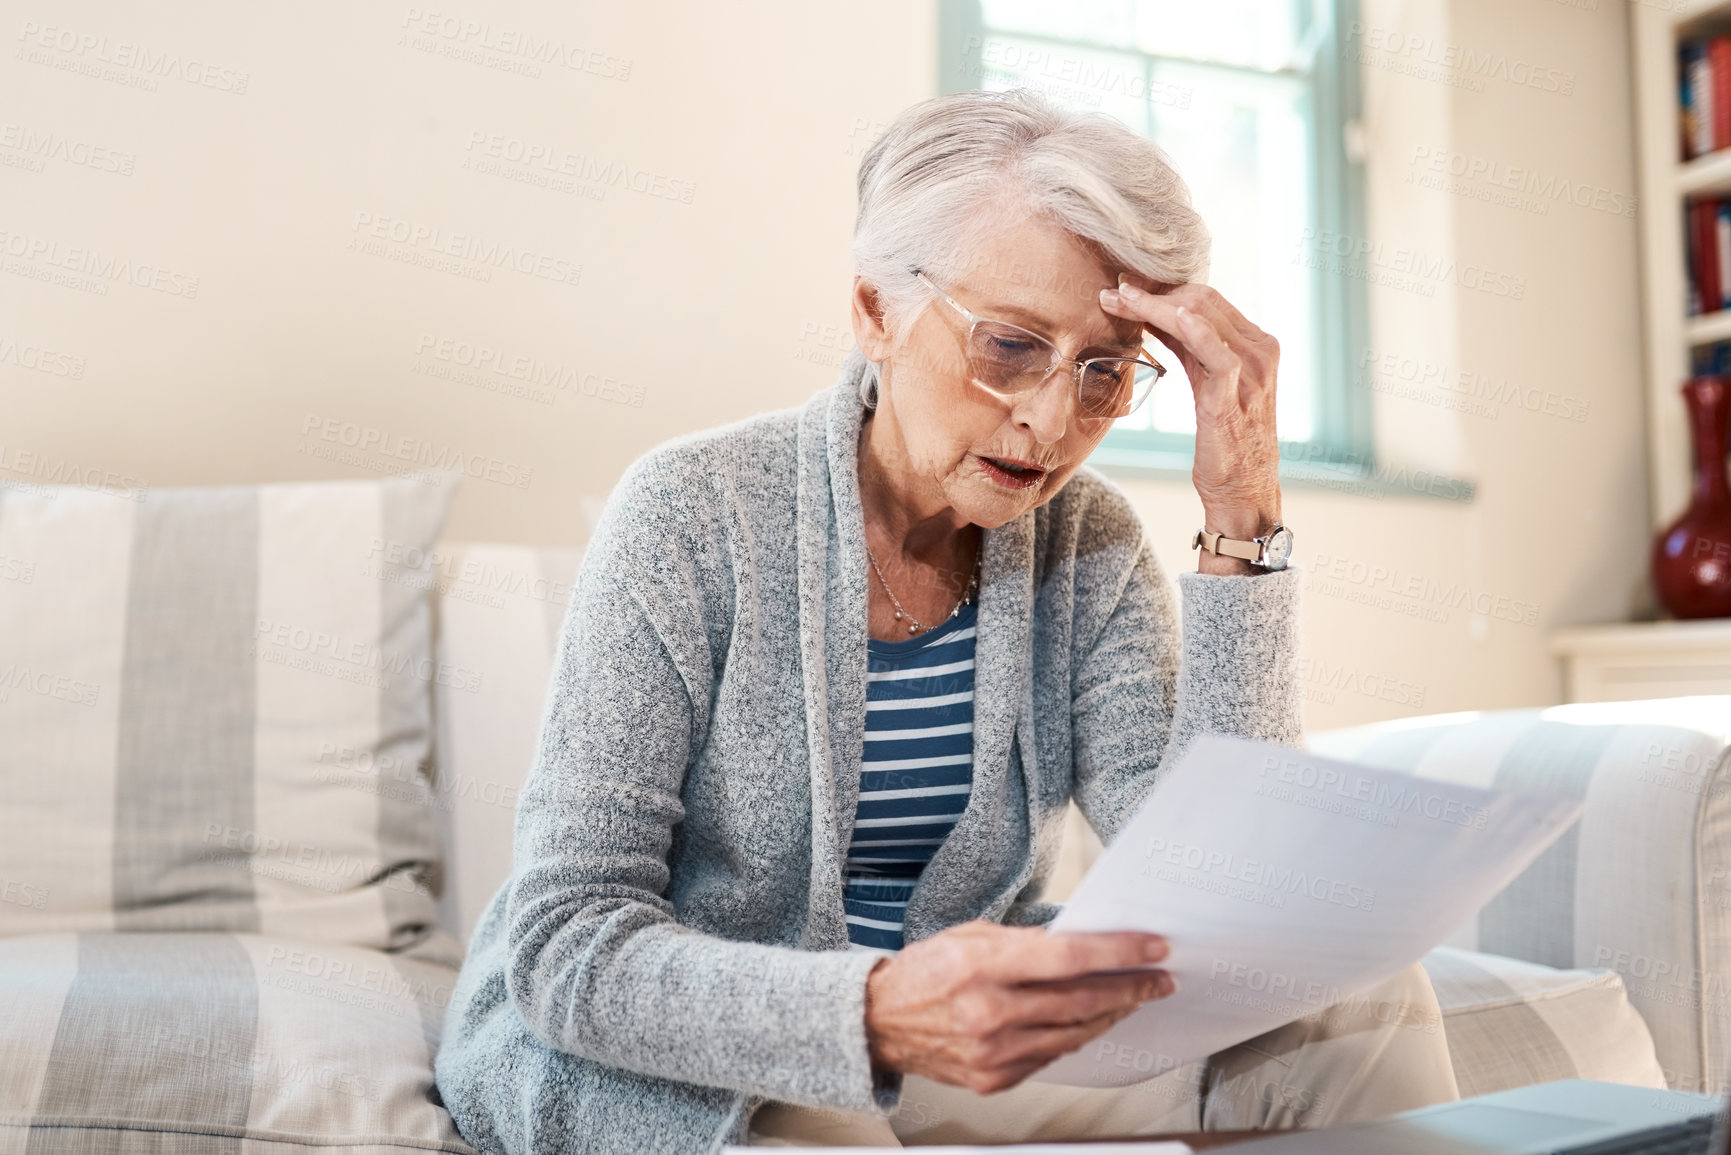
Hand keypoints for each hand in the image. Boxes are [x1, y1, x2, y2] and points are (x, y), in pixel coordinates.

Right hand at [863, 920, 1175, 1093]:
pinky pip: (1050, 1057)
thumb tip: (1080, 941)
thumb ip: (1025, 941)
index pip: (1068, 958)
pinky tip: (1090, 1020)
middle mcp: (989, 1012)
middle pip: (1081, 1001)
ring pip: (1073, 1033)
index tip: (1153, 948)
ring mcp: (992, 1052)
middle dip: (1130, 988)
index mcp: (982, 966)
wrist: (878, 1022)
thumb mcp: (971, 936)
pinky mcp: (993, 1080)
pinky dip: (1075, 1035)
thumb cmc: (924, 972)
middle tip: (1159, 978)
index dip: (1118, 953)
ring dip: (1111, 1014)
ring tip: (1132, 998)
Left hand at [1099, 281, 1281, 573]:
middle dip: (1153, 292)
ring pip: (1200, 315)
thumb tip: (1159, 318)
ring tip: (1117, 299)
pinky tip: (1161, 315)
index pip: (1207, 300)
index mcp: (1256, 344)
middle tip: (1113, 290)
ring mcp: (1253, 368)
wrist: (1243, 492)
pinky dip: (1187, 327)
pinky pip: (1212, 349)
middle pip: (1202, 300)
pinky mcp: (1237, 390)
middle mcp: (1260, 349)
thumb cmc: (1223, 444)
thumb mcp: (1207, 386)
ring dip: (1153, 303)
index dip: (1164, 290)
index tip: (1126, 288)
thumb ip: (1191, 350)